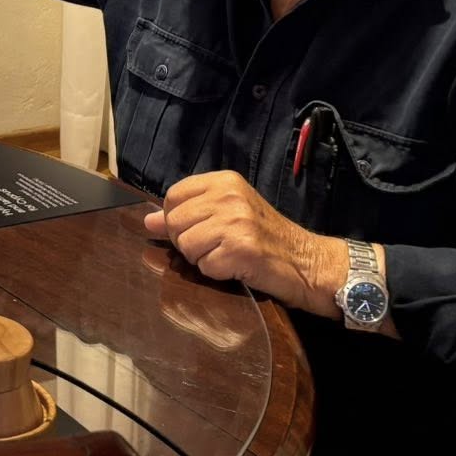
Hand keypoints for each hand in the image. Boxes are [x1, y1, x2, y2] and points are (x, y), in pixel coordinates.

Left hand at [142, 170, 345, 316]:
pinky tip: (237, 267)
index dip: (177, 219)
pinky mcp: (241, 248)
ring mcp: (236, 221)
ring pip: (186, 245)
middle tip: (216, 247)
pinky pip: (205, 266)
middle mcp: (229, 196)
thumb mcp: (226, 216)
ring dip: (202, 259)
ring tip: (227, 255)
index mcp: (224, 182)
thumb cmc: (265, 238)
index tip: (200, 229)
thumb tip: (148, 222)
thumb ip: (186, 215)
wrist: (308, 263)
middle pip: (175, 222)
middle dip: (188, 243)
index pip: (173, 197)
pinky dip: (217, 273)